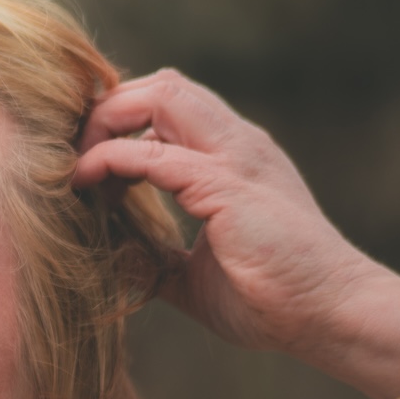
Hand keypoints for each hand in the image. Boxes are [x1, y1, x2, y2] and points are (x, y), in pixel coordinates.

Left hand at [74, 70, 399, 398]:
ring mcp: (234, 158)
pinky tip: (86, 183)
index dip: (120, 122)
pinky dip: (112, 160)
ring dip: (106, 122)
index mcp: (232, 157)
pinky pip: (155, 155)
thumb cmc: (270, 298)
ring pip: (161, 95)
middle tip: (72, 157)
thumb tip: (109, 259)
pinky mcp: (226, 186)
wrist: (327, 313)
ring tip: (76, 166)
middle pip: (161, 85)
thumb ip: (154, 261)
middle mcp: (235, 144)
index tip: (87, 165)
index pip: (169, 105)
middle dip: (107, 110)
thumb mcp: (192, 278)